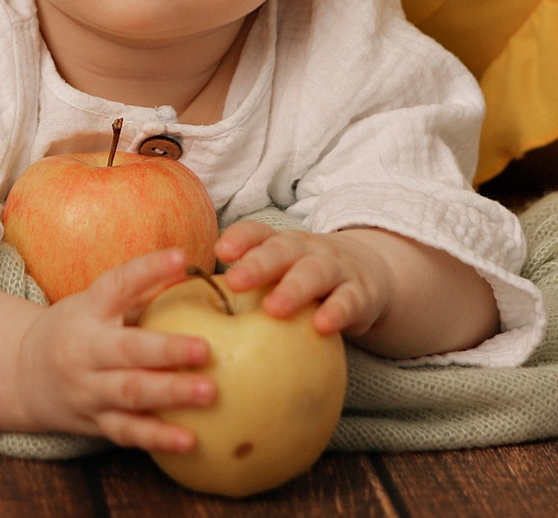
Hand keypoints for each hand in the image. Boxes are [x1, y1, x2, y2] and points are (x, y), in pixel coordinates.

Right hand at [13, 247, 217, 451]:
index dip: (148, 270)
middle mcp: (85, 350)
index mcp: (89, 311)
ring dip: (170, 394)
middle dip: (167, 351)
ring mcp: (88, 390)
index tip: (181, 258)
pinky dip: (158, 438)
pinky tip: (190, 441)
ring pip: (130, 394)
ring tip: (208, 392)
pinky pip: (128, 432)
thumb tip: (196, 274)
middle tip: (206, 349)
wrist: (25, 374)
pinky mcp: (96, 422)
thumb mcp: (96, 303)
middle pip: (126, 350)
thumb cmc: (78, 329)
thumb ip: (140, 294)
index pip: (117, 285)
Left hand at [215, 221, 392, 337]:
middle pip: (282, 250)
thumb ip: (244, 286)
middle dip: (258, 264)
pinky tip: (322, 325)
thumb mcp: (279, 275)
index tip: (219, 252)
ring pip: (315, 273)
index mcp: (280, 245)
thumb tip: (190, 305)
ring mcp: (336, 269)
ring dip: (294, 288)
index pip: (258, 233)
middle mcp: (307, 251)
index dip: (240, 239)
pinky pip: (349, 301)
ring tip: (274, 308)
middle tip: (234, 281)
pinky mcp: (360, 294)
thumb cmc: (303, 281)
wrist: (368, 277)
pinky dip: (337, 311)